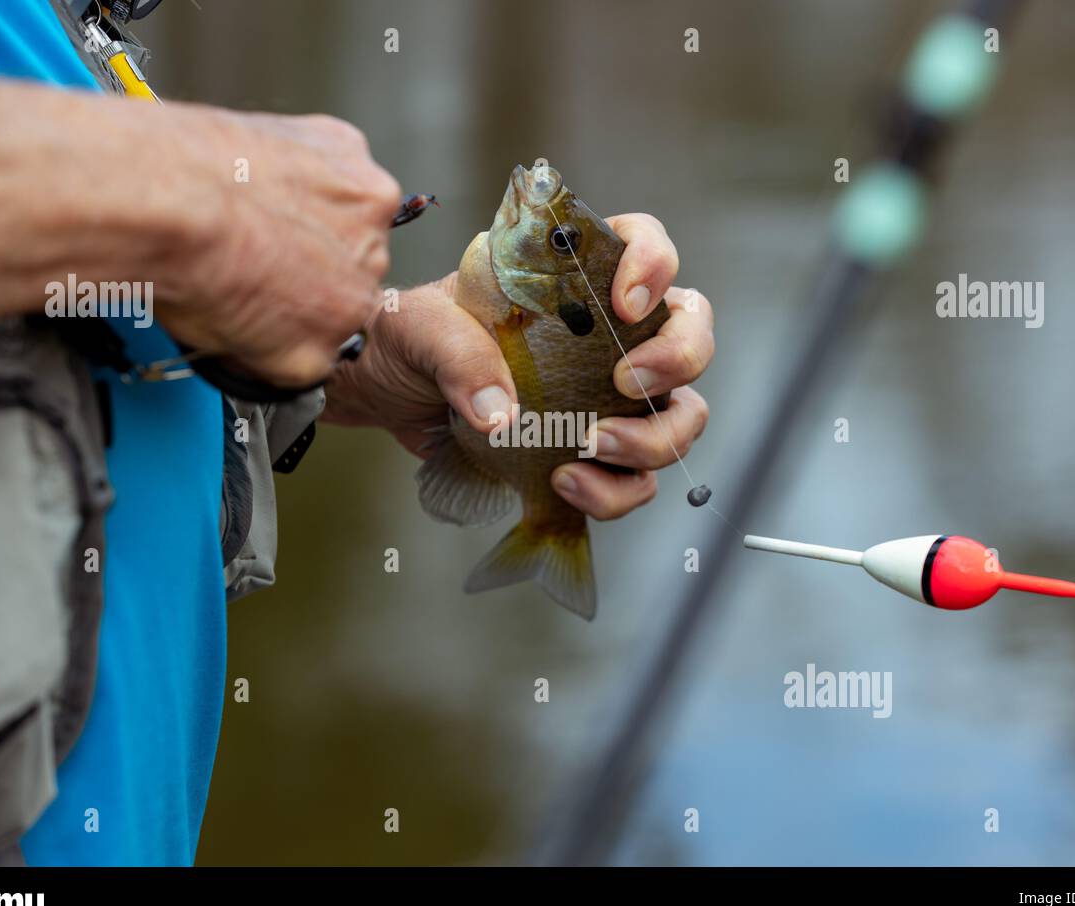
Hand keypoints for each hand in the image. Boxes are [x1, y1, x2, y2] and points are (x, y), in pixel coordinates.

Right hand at [0, 56, 400, 386]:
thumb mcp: (239, 143)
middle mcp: (367, 219)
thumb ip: (277, 178)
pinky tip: (215, 323)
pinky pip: (295, 368)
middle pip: (347, 277)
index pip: (354, 227)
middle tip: (236, 282)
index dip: (306, 252)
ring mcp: (352, 281)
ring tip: (214, 296)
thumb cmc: (152, 159)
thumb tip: (258, 209)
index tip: (276, 259)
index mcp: (348, 164)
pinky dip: (254, 359)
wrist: (137, 196)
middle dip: (296, 288)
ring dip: (273, 323)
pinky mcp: (323, 339)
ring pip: (322, 323)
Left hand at [322, 213, 712, 520]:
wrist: (384, 394)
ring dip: (653, 440)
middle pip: (690, 333)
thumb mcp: (419, 327)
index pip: (645, 245)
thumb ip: (458, 356)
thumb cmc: (408, 339)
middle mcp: (605, 334)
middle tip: (625, 384)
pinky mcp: (591, 453)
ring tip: (592, 447)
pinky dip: (615, 492)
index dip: (654, 267)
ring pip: (679, 415)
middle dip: (677, 360)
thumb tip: (501, 414)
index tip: (625, 303)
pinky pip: (635, 481)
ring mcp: (607, 397)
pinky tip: (567, 484)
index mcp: (573, 278)